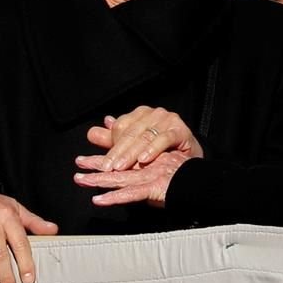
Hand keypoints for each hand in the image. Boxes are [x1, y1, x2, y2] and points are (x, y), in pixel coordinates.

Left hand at [74, 150, 190, 206]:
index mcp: (145, 157)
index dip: (101, 157)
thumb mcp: (157, 162)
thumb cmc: (180, 173)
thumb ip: (137, 152)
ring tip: (82, 180)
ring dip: (99, 179)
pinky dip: (114, 197)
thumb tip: (120, 135)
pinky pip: (130, 194)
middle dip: (96, 164)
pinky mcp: (154, 188)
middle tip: (78, 164)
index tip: (83, 159)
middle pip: (117, 162)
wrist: (200, 183)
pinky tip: (99, 199)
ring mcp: (149, 175)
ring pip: (120, 177)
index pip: (120, 154)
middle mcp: (146, 165)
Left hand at [85, 106, 203, 171]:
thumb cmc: (161, 153)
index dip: (110, 146)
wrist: (189, 161)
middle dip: (117, 152)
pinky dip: (153, 149)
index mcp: (140, 114)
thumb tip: (92, 133)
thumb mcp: (134, 147)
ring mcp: (167, 119)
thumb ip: (113, 140)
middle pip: (130, 132)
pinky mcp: (180, 129)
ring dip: (132, 153)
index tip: (101, 164)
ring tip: (121, 167)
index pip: (120, 127)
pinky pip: (164, 139)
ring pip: (145, 136)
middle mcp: (153, 113)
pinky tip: (143, 160)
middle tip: (107, 169)